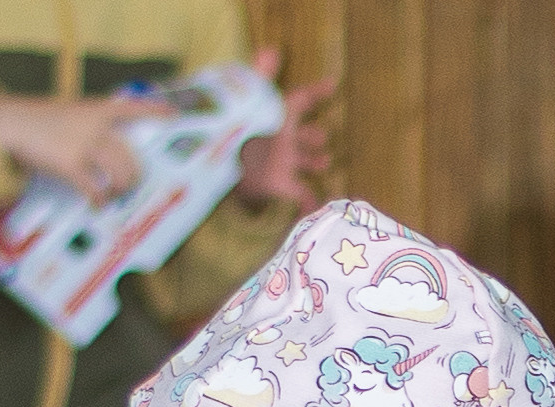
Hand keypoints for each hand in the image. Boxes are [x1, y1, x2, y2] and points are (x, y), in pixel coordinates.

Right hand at [0, 92, 147, 203]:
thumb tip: (105, 144)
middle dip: (133, 175)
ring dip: (121, 188)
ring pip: (119, 173)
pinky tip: (98, 204)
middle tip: (131, 184)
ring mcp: (83, 146)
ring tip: (115, 194)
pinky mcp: (70, 165)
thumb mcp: (68, 112)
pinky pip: (95, 189)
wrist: (10, 123)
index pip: (131, 107)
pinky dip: (100, 200)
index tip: (173, 114)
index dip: (154, 110)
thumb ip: (89, 123)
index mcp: (94, 109)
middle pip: (128, 155)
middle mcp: (93, 126)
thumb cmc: (37, 119)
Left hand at [237, 53, 334, 208]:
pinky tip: (313, 208)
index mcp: (279, 116)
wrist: (222, 163)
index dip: (317, 92)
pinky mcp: (278, 183)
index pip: (301, 100)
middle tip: (323, 137)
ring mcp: (281, 161)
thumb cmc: (240, 128)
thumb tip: (272, 50)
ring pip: (303, 160)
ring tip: (324, 162)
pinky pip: (299, 193)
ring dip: (313, 161)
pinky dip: (308, 200)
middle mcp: (282, 138)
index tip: (332, 85)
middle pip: (302, 134)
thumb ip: (263, 76)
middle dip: (313, 136)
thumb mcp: (253, 99)